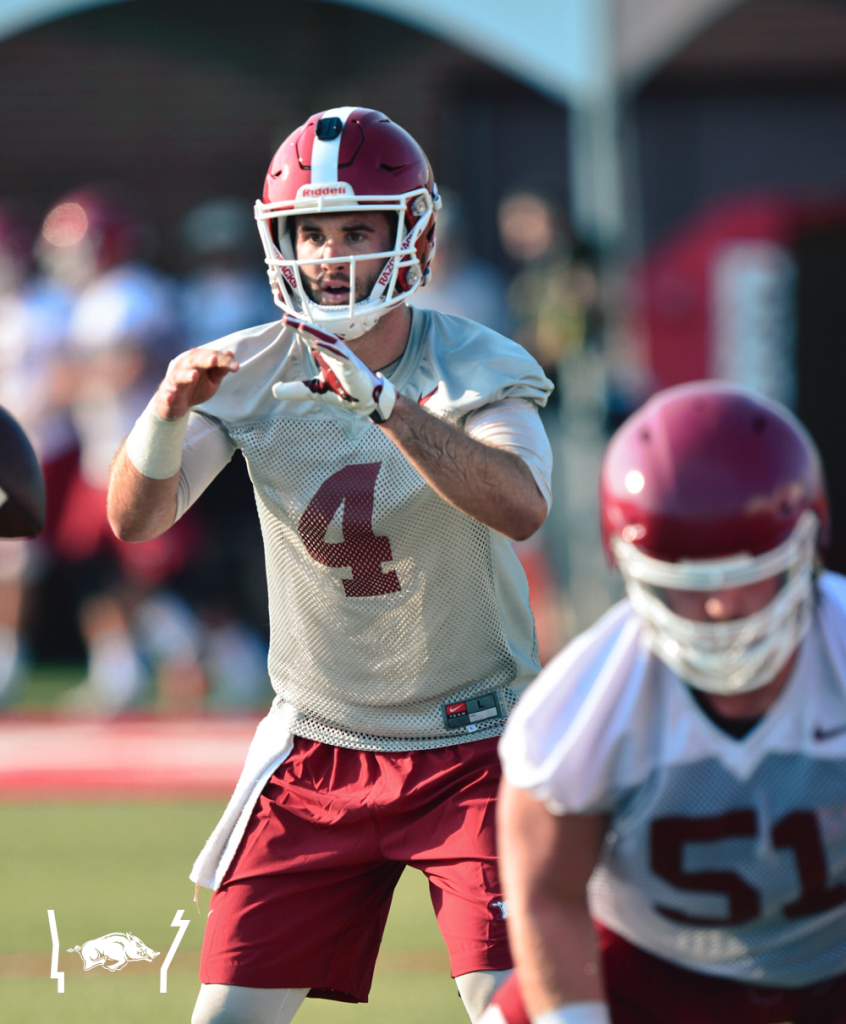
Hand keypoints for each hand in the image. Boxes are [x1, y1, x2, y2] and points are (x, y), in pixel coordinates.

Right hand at [153, 348, 238, 419]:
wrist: (176, 404)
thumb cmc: (196, 387)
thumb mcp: (212, 379)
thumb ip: (220, 369)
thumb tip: (231, 354)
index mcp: (195, 361)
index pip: (210, 356)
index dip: (223, 360)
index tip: (236, 367)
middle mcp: (183, 367)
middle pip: (193, 360)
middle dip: (204, 360)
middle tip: (214, 360)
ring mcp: (174, 381)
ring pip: (178, 376)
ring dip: (186, 375)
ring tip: (194, 375)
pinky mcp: (166, 395)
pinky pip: (167, 394)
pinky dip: (168, 395)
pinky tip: (171, 397)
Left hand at [272, 314, 395, 422]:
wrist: (366, 401)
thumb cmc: (344, 391)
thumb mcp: (314, 390)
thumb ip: (296, 389)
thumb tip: (274, 390)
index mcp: (326, 354)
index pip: (309, 336)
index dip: (297, 328)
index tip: (282, 320)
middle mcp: (334, 352)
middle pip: (316, 334)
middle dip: (301, 325)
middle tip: (284, 318)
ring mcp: (344, 357)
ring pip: (328, 340)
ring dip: (313, 332)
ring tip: (298, 326)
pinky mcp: (352, 367)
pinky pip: (340, 355)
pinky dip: (328, 349)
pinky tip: (316, 344)